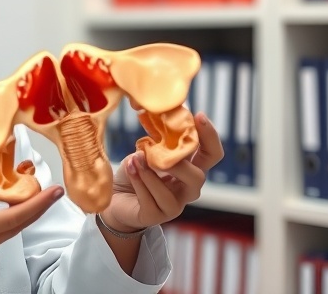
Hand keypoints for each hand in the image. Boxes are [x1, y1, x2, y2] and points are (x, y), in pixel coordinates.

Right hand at [0, 150, 63, 292]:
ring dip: (24, 214)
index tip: (54, 191)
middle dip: (38, 207)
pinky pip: (0, 237)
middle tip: (52, 190)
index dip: (38, 204)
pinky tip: (11, 208)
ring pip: (10, 233)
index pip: (13, 217)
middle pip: (18, 226)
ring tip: (33, 194)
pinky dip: (10, 221)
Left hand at [101, 112, 223, 232]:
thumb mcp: (148, 150)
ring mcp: (173, 206)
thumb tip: (161, 111)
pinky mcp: (155, 216)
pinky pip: (149, 199)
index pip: (211, 154)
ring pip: (168, 192)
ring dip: (149, 172)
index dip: (210, 136)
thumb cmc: (136, 171)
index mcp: (191, 169)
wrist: (116, 197)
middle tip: (155, 151)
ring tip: (134, 158)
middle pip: (198, 177)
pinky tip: (129, 168)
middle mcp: (187, 189)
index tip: (199, 116)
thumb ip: (158, 138)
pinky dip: (138, 181)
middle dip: (178, 163)